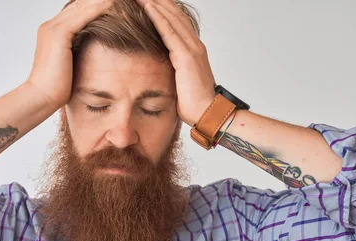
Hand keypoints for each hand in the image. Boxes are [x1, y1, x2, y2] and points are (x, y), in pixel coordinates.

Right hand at [26, 0, 113, 110]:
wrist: (42, 97)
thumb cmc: (57, 88)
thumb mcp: (70, 66)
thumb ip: (78, 55)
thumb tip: (95, 55)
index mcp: (53, 32)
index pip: (78, 10)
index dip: (96, 6)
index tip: (116, 5)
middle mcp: (51, 25)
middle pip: (81, 3)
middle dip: (100, 0)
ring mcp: (54, 28)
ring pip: (83, 5)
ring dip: (102, 1)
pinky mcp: (59, 34)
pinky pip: (83, 15)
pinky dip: (99, 8)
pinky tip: (114, 5)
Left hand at [135, 0, 216, 125]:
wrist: (207, 114)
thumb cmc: (193, 103)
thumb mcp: (180, 82)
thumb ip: (173, 70)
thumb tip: (160, 70)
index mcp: (193, 50)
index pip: (177, 21)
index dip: (163, 8)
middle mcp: (195, 45)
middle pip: (174, 14)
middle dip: (158, 0)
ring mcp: (192, 49)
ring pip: (171, 18)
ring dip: (155, 3)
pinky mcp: (186, 57)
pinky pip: (169, 32)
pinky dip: (158, 17)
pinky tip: (148, 7)